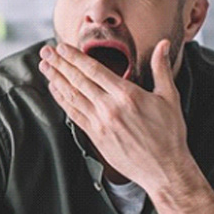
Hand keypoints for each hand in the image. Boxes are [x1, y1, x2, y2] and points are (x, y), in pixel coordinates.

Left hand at [39, 39, 189, 191]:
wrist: (164, 170)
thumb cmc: (169, 134)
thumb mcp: (170, 98)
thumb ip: (161, 68)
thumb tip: (163, 43)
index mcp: (127, 95)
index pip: (94, 70)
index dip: (75, 56)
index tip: (62, 46)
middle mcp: (110, 108)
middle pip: (78, 80)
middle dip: (60, 63)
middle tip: (46, 51)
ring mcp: (100, 123)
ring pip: (72, 96)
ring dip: (56, 79)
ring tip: (44, 65)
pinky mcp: (96, 137)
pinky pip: (74, 114)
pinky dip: (62, 100)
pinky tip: (54, 89)